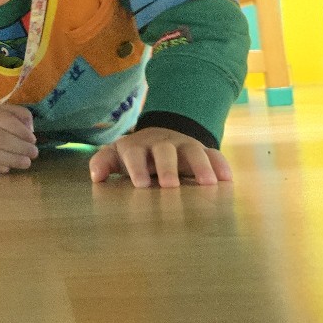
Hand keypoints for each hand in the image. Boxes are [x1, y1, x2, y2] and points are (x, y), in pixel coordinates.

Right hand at [0, 104, 38, 176]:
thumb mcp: (1, 116)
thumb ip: (18, 116)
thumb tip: (29, 129)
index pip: (4, 119)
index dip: (21, 130)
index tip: (33, 140)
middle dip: (20, 146)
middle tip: (34, 153)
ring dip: (11, 159)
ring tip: (26, 163)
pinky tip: (6, 169)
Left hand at [89, 125, 232, 187]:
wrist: (160, 135)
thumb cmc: (135, 154)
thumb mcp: (116, 155)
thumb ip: (103, 162)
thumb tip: (96, 176)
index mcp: (137, 146)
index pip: (134, 153)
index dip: (137, 167)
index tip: (141, 184)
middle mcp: (161, 143)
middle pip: (164, 151)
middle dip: (167, 167)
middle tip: (170, 186)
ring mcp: (183, 145)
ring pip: (192, 150)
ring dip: (201, 166)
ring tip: (208, 184)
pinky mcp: (202, 150)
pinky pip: (213, 153)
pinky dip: (220, 165)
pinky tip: (226, 180)